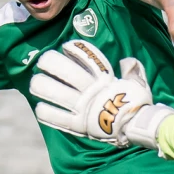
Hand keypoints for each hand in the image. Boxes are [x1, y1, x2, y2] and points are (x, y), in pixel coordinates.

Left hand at [29, 40, 173, 148]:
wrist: (137, 127)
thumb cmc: (138, 104)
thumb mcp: (138, 83)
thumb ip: (132, 70)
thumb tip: (127, 61)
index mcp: (104, 80)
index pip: (87, 58)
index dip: (73, 49)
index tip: (65, 46)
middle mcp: (90, 91)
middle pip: (65, 73)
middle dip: (50, 64)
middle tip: (42, 62)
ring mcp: (82, 108)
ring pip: (56, 93)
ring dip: (42, 86)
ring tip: (35, 83)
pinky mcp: (77, 125)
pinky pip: (56, 118)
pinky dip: (45, 112)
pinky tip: (39, 107)